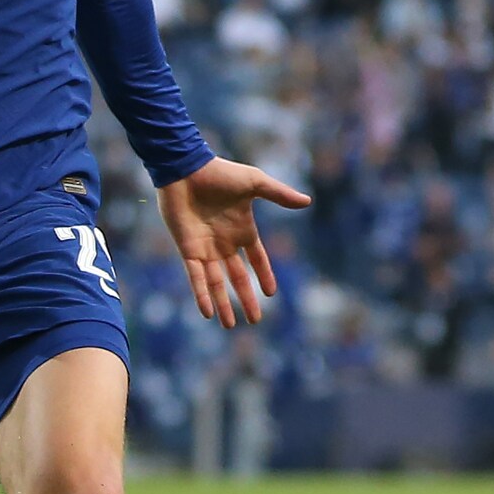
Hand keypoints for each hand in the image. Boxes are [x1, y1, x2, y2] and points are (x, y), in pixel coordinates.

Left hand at [157, 156, 310, 328]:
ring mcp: (205, 248)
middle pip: (238, 277)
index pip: (257, 258)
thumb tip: (307, 201)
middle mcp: (224, 243)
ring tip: (230, 325)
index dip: (264, 275)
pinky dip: (201, 294)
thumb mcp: (255, 183)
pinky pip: (195, 276)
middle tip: (254, 321)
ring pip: (216, 282)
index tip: (271, 294)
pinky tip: (207, 312)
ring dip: (223, 303)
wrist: (186, 168)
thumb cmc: (220, 173)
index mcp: (243, 229)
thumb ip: (279, 194)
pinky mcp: (187, 248)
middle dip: (246, 299)